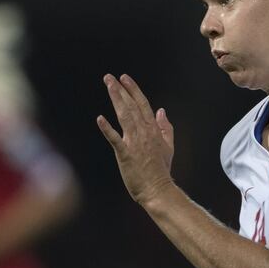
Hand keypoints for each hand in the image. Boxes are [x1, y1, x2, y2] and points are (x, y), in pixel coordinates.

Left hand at [96, 73, 175, 205]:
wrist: (158, 189)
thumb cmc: (161, 170)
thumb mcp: (168, 146)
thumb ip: (165, 128)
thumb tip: (162, 111)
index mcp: (153, 130)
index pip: (143, 104)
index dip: (133, 90)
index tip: (124, 78)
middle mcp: (144, 133)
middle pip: (131, 106)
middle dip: (121, 90)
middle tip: (109, 77)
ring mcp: (135, 143)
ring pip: (124, 116)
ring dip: (116, 100)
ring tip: (108, 87)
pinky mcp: (125, 154)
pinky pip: (115, 139)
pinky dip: (107, 129)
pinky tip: (100, 118)